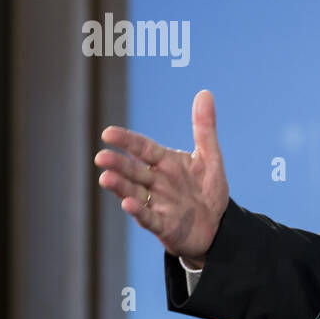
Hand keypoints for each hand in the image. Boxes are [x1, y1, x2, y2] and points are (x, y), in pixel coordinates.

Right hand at [94, 89, 228, 267]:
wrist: (217, 225)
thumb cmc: (208, 190)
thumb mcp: (209, 158)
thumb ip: (204, 128)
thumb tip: (205, 93)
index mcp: (164, 163)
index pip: (143, 148)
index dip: (127, 141)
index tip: (108, 133)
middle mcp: (155, 182)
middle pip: (134, 170)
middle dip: (118, 164)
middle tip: (101, 157)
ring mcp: (156, 204)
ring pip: (134, 192)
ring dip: (120, 187)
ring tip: (105, 178)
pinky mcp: (163, 225)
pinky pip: (149, 218)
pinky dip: (139, 212)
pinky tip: (129, 204)